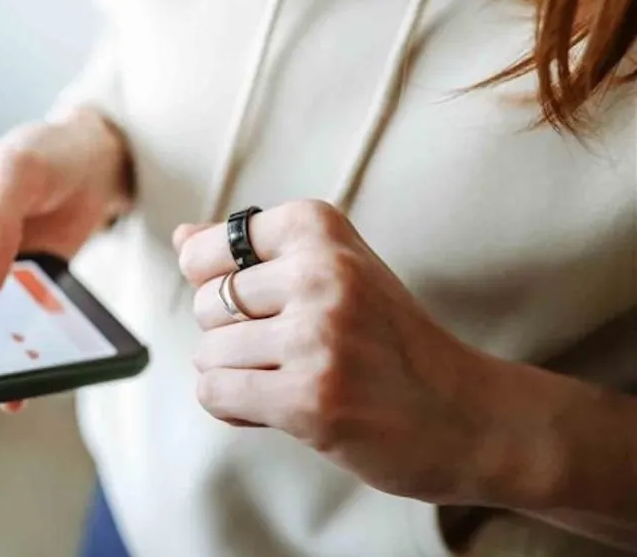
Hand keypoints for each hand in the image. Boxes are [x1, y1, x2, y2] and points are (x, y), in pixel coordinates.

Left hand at [175, 200, 497, 504]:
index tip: (264, 304)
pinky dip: (234, 408)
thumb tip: (180, 238)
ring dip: (236, 376)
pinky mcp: (309, 398)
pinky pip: (215, 394)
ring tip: (291, 379)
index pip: (207, 251)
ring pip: (208, 354)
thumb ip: (253, 254)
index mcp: (320, 229)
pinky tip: (277, 407)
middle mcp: (320, 273)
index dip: (218, 287)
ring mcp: (317, 337)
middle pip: (205, 305)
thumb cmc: (389, 341)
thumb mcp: (334, 272)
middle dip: (231, 337)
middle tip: (289, 350)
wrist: (466, 416)